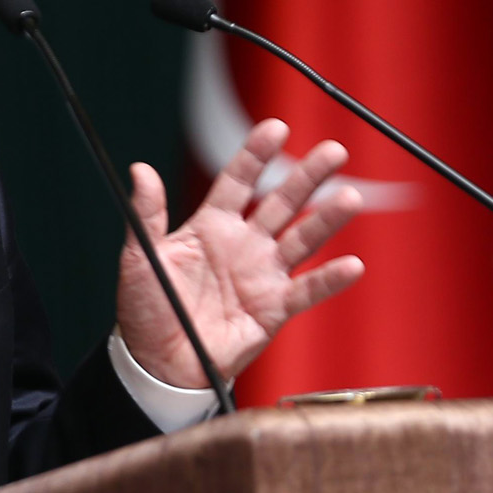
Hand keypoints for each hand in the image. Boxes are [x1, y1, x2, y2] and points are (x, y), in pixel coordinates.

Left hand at [118, 119, 364, 388]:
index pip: (239, 180)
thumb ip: (147, 215)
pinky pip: (307, 290)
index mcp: (212, 226)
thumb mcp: (140, 259)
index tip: (277, 128)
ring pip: (302, 239)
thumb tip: (140, 170)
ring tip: (351, 198)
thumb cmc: (147, 311)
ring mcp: (263, 274)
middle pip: (283, 202)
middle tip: (334, 152)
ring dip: (327, 219)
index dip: (257, 154)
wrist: (158, 365)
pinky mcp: (275, 308)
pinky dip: (330, 279)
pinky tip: (352, 266)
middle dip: (308, 176)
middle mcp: (244, 244)